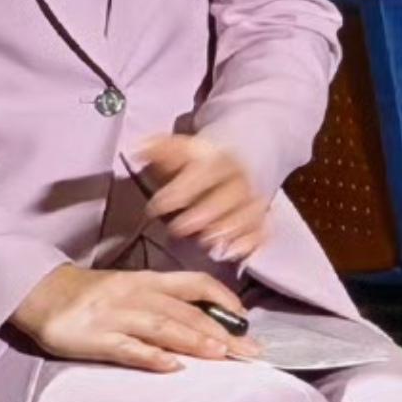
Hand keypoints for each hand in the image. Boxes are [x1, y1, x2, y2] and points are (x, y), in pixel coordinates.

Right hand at [8, 262, 264, 373]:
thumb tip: (205, 322)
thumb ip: (165, 302)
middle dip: (221, 331)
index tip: (246, 321)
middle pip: (186, 311)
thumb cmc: (92, 296)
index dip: (224, 300)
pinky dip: (151, 357)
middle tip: (249, 351)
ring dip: (194, 340)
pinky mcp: (96, 338)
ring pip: (162, 326)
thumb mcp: (131, 289)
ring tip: (221, 354)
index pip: (195, 284)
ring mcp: (116, 316)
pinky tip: (171, 367)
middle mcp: (137, 295)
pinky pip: (128, 348)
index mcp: (147, 281)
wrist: (42, 294)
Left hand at [134, 132, 270, 261]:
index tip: (155, 206)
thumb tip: (139, 148)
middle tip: (178, 229)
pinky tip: (233, 253)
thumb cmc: (195, 167)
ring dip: (227, 229)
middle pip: (229, 195)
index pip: (204, 172)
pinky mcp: (259, 220)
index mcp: (217, 159)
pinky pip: (262, 231)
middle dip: (204, 213)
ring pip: (248, 214)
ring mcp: (251, 199)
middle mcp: (239, 178)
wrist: (228, 169)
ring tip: (205, 242)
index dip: (181, 190)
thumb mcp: (175, 152)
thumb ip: (158, 151)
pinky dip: (250, 242)